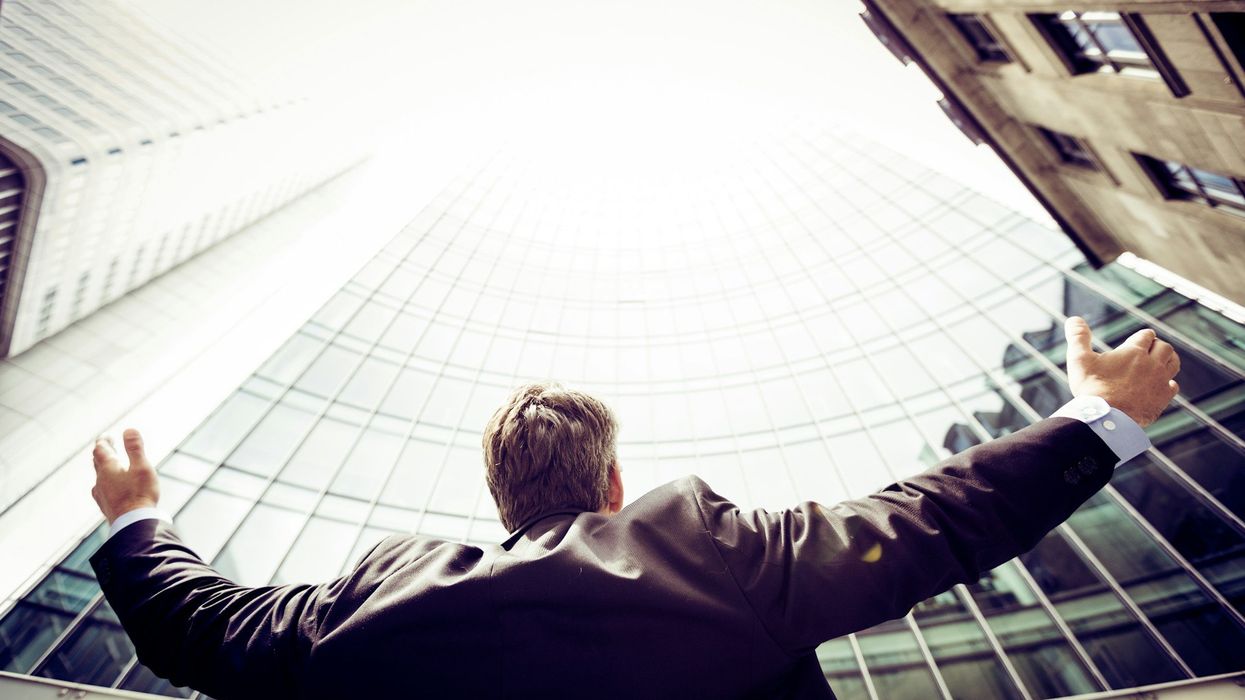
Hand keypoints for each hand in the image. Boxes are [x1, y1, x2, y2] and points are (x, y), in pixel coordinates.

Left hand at [91, 428, 159, 523]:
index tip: (107, 436)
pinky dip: (104, 482)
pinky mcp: (105, 506)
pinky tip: (106, 488)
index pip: (101, 450)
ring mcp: (101, 494)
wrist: (133, 524)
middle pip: (97, 462)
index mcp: (108, 468)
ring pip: (98, 476)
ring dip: (102, 467)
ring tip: (107, 465)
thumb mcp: (142, 467)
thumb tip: (128, 429)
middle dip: (102, 452)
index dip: (104, 441)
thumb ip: (135, 448)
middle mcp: (101, 480)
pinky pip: (101, 490)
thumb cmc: (140, 494)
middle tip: (107, 445)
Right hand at [1064, 316, 1179, 426]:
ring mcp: (1160, 381)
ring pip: (1173, 363)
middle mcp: (1152, 364)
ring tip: (1160, 361)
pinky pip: (1173, 386)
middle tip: (1150, 349)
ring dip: (1168, 360)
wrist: (1106, 417)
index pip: (1146, 336)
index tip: (1139, 338)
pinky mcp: (1162, 398)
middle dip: (1157, 346)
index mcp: (1134, 351)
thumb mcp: (1079, 359)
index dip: (1143, 336)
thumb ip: (1078, 337)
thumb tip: (1073, 319)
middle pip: (1164, 347)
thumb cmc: (1091, 388)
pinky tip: (1162, 385)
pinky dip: (1169, 383)